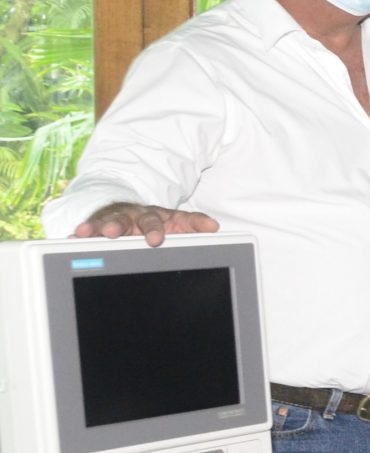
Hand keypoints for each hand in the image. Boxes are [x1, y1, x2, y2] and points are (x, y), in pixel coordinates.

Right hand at [73, 202, 219, 247]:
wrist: (134, 212)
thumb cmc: (158, 222)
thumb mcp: (177, 222)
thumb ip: (194, 223)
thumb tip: (214, 226)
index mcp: (152, 216)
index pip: (154, 221)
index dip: (155, 229)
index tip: (156, 239)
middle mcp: (129, 216)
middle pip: (123, 220)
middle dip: (118, 226)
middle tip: (114, 233)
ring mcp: (112, 221)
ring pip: (102, 223)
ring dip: (95, 227)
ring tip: (85, 233)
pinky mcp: (97, 228)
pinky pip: (88, 230)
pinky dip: (80, 234)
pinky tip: (72, 237)